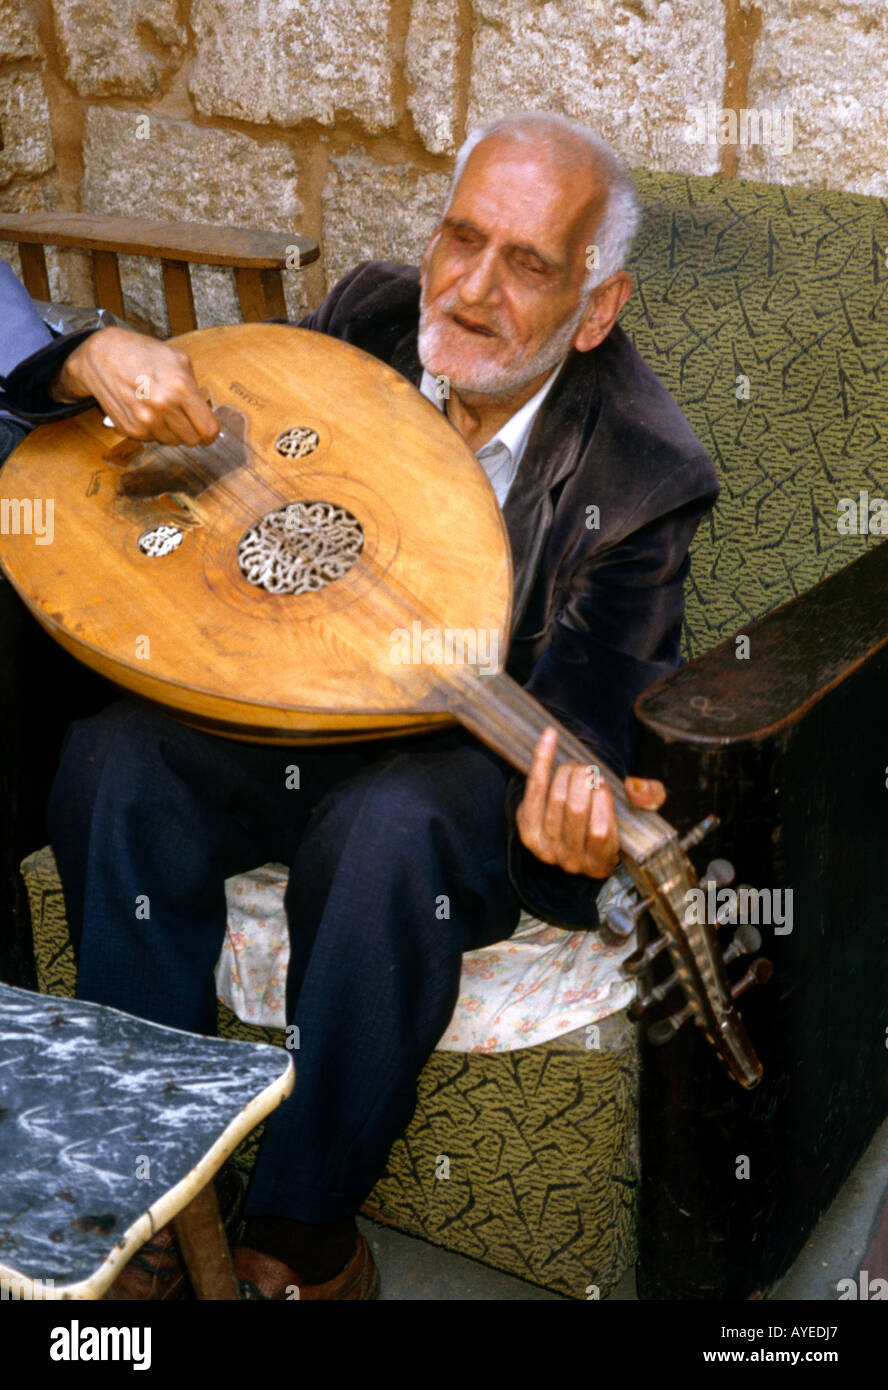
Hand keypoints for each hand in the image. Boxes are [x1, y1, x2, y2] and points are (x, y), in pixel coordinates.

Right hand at [51, 327, 218, 445]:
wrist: (101, 355)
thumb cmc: (141, 353)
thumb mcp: (177, 359)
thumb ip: (195, 386)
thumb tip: (205, 410)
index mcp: (180, 388)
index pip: (208, 429)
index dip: (211, 432)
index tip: (208, 430)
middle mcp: (163, 407)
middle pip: (192, 439)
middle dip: (191, 429)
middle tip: (183, 416)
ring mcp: (145, 421)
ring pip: (173, 441)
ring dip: (171, 430)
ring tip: (160, 408)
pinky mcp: (130, 429)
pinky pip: (153, 439)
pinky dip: (153, 429)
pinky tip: (144, 409)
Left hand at [515, 727, 666, 878]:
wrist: (568, 838)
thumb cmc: (606, 821)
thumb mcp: (636, 815)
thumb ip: (651, 797)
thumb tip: (633, 786)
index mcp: (599, 863)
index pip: (599, 831)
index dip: (602, 801)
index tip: (603, 783)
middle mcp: (570, 860)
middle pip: (575, 810)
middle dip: (584, 780)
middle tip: (588, 771)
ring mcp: (545, 848)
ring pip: (556, 798)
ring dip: (566, 772)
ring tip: (575, 767)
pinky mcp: (527, 828)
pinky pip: (535, 788)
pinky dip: (542, 758)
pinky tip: (550, 736)